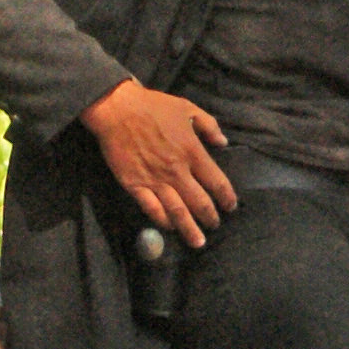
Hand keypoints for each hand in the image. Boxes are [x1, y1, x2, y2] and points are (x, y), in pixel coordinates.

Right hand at [82, 79, 236, 246]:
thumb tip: (223, 143)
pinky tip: (170, 228)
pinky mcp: (135, 185)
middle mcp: (177, 170)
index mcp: (192, 152)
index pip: (217, 182)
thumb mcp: (187, 108)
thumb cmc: (153, 106)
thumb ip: (209, 126)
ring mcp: (155, 180)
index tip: (231, 206)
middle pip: (200, 202)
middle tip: (215, 225)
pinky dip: (163, 221)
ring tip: (198, 242)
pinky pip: (152, 209)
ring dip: (190, 229)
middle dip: (210, 218)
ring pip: (178, 212)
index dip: (227, 197)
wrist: (118, 110)